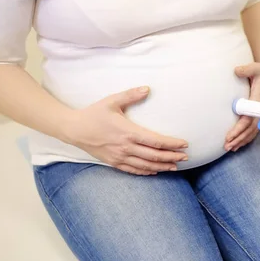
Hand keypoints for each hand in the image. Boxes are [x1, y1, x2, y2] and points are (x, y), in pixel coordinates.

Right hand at [65, 86, 188, 174]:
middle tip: (186, 157)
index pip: (155, 141)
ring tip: (176, 166)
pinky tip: (156, 171)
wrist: (74, 129)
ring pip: (146, 165)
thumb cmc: (94, 113)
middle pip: (154, 156)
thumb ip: (131, 95)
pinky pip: (133, 170)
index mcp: (128, 132)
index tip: (184, 144)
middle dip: (172, 156)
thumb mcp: (112, 101)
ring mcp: (119, 157)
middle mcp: (126, 147)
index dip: (172, 144)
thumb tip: (148, 88)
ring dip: (162, 166)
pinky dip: (146, 172)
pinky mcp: (114, 162)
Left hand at [225, 62, 259, 151]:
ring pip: (254, 131)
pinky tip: (240, 143)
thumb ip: (246, 69)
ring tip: (231, 148)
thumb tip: (236, 71)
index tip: (228, 136)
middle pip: (251, 128)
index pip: (248, 118)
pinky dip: (248, 137)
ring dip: (242, 140)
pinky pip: (256, 129)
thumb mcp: (256, 67)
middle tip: (227, 146)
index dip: (238, 128)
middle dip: (239, 138)